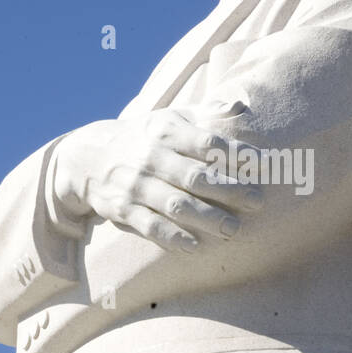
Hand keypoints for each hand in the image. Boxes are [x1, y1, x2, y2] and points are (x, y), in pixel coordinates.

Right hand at [51, 111, 261, 252]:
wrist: (87, 157)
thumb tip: (240, 106)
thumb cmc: (144, 137)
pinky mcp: (122, 209)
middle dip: (229, 191)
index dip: (237, 155)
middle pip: (195, 176)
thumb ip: (206, 113)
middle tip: (257, 202)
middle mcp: (150, 157)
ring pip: (175, 204)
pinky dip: (172, 237)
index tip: (264, 166)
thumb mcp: (170, 117)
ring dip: (206, 218)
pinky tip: (195, 246)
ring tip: (234, 229)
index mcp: (166, 131)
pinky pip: (149, 225)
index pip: (207, 143)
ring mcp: (135, 185)